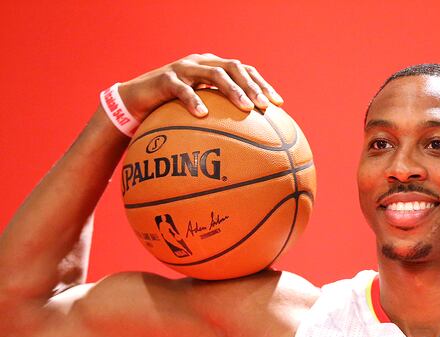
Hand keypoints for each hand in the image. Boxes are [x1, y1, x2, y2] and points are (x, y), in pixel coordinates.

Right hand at [116, 53, 282, 120]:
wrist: (135, 102)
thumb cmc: (173, 110)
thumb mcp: (201, 110)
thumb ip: (221, 116)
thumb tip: (252, 143)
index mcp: (214, 67)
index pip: (245, 70)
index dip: (263, 84)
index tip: (278, 104)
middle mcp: (202, 63)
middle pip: (234, 67)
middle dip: (252, 86)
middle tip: (264, 106)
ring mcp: (183, 69)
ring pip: (214, 74)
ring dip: (232, 91)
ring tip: (246, 109)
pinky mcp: (165, 79)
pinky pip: (182, 89)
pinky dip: (194, 100)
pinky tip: (202, 115)